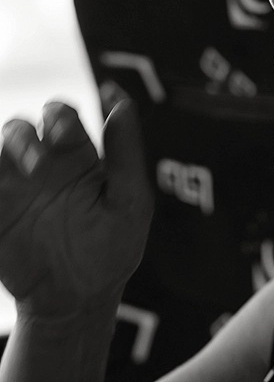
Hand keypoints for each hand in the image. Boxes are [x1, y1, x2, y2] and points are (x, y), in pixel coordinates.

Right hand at [0, 100, 152, 317]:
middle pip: (21, 130)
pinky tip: (1, 187)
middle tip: (38, 161)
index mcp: (79, 158)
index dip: (59, 115)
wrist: (78, 301)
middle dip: (26, 136)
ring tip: (26, 174)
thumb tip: (122, 103)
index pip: (63, 119)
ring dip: (4, 153)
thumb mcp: (130, 201)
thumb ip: (125, 152)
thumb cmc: (112, 248)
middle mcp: (44, 168)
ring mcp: (14, 190)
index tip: (63, 127)